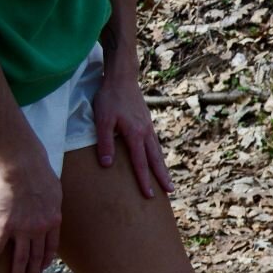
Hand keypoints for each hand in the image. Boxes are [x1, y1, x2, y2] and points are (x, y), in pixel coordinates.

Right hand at [0, 153, 62, 272]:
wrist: (25, 168)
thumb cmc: (41, 176)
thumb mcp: (56, 194)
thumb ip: (52, 207)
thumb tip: (50, 211)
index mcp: (53, 221)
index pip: (51, 247)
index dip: (46, 260)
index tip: (43, 268)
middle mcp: (40, 229)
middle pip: (37, 256)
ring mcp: (22, 228)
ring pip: (20, 257)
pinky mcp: (5, 225)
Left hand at [92, 72, 174, 197]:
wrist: (122, 78)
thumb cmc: (109, 98)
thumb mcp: (102, 120)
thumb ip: (105, 142)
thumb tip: (107, 164)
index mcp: (135, 134)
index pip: (140, 163)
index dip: (144, 180)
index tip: (149, 194)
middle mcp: (146, 133)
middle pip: (156, 159)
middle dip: (162, 176)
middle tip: (170, 191)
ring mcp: (148, 127)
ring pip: (158, 151)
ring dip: (163, 167)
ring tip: (168, 180)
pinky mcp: (147, 122)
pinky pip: (156, 143)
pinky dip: (159, 155)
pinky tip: (158, 158)